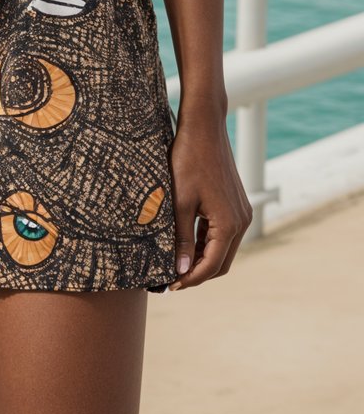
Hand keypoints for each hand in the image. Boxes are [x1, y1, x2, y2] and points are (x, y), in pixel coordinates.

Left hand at [167, 109, 252, 289]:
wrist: (204, 127)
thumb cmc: (188, 160)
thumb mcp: (179, 201)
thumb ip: (182, 237)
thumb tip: (181, 270)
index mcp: (229, 224)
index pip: (211, 265)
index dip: (190, 278)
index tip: (170, 285)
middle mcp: (241, 221)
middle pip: (221, 262)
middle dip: (198, 273)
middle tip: (172, 278)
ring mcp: (241, 212)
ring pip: (223, 248)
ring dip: (202, 258)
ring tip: (175, 261)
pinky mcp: (236, 204)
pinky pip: (223, 233)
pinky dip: (207, 242)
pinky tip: (186, 242)